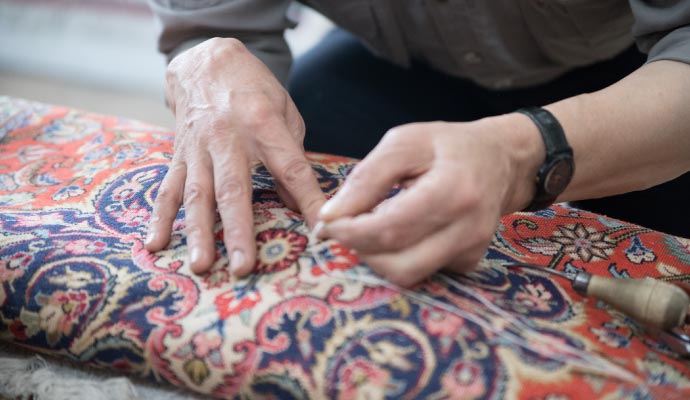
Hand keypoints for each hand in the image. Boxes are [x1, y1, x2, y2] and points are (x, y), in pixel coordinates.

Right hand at [145, 38, 324, 275]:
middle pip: (234, 189)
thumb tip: (294, 203)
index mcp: (263, 124)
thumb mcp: (285, 111)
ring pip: (197, 194)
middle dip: (238, 231)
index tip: (321, 229)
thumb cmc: (254, 89)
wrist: (206, 59)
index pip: (291, 168)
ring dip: (197, 232)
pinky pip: (168, 188)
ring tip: (199, 265)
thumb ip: (291, 155)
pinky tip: (155, 244)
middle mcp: (227, 138)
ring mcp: (198, 148)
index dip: (307, 199)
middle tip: (243, 267)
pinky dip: (159, 217)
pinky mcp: (179, 155)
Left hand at [317, 115, 542, 286]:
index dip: (350, 233)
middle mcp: (468, 229)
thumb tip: (329, 217)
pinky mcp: (468, 263)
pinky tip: (400, 231)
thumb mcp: (404, 143)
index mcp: (453, 191)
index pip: (390, 229)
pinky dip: (399, 256)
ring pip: (409, 276)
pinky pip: (422, 272)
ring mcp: (472, 251)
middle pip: (399, 266)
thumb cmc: (447, 145)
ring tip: (370, 227)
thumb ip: (366, 179)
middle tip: (345, 229)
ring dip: (378, 258)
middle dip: (361, 252)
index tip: (327, 224)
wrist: (501, 159)